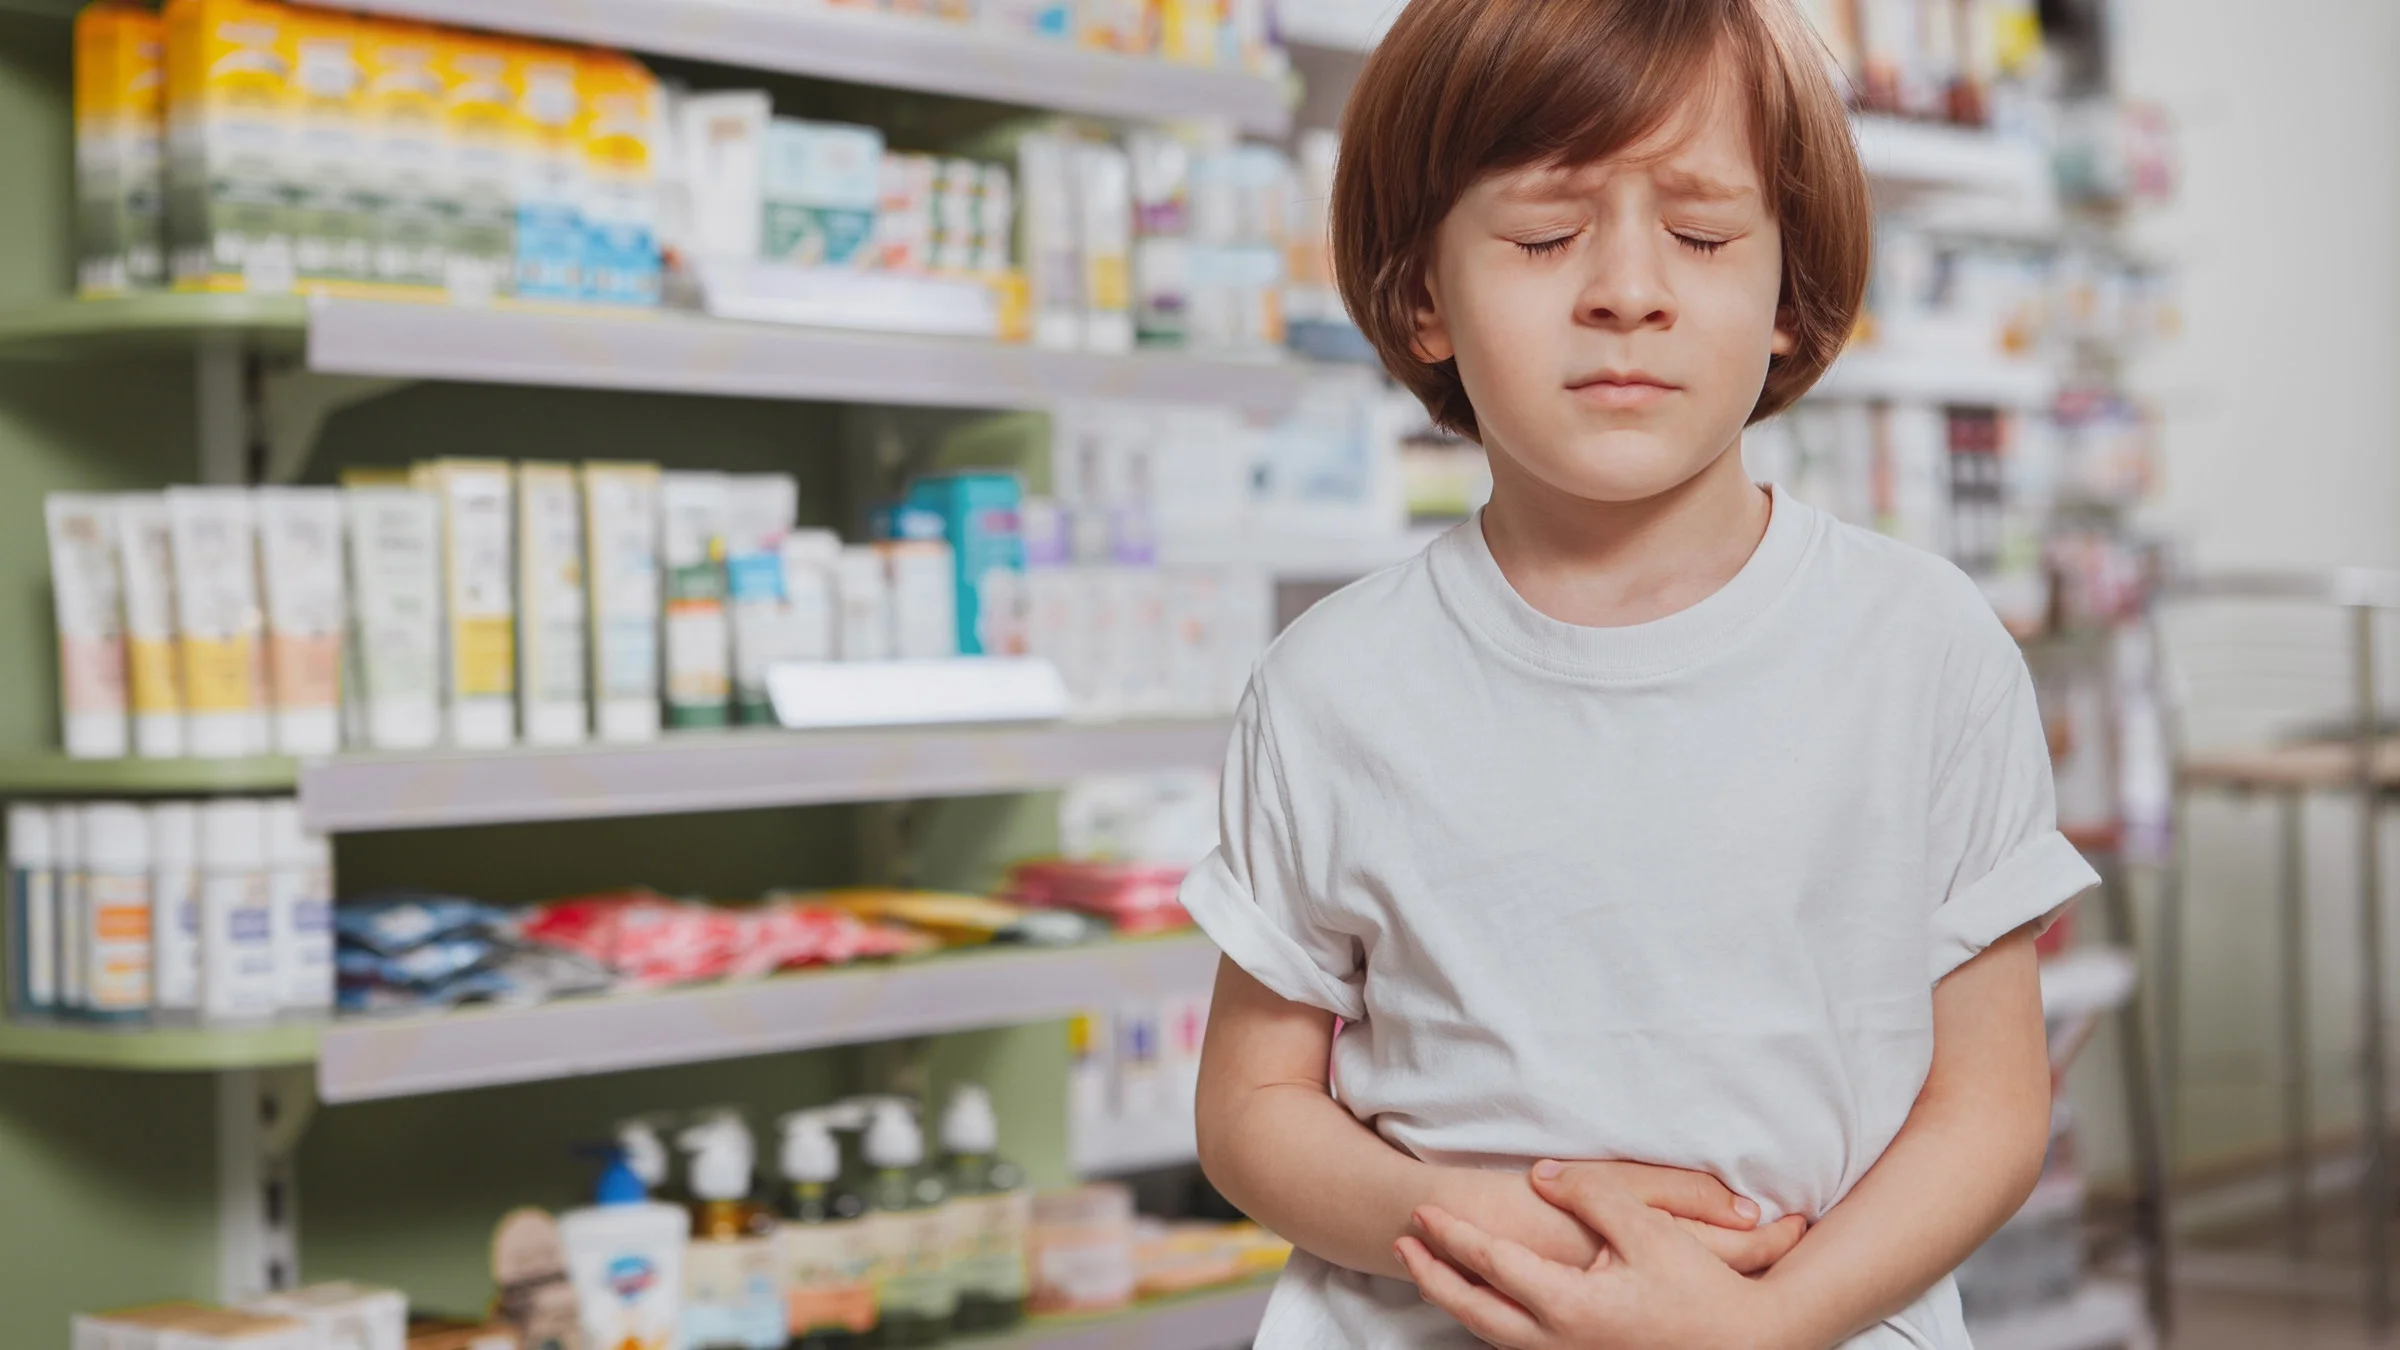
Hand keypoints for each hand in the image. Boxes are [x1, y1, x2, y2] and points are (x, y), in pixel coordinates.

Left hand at [1395, 1163, 1788, 1349]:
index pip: (1489, 1264)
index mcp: (1566, 1306)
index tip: (1421, 1213)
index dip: (1451, 1236)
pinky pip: (1521, 1348)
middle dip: (1434, 1277)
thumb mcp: (1650, 1227)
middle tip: (1403, 1247)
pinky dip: (1493, 1325)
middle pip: (1472, 1311)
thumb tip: (1542, 1175)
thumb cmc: (1702, 1291)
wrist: (1748, 1347)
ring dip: (1459, 1302)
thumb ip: (1592, 1193)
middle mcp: (1557, 1343)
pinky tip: (1493, 1307)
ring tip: (1436, 1273)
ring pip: (1493, 1337)